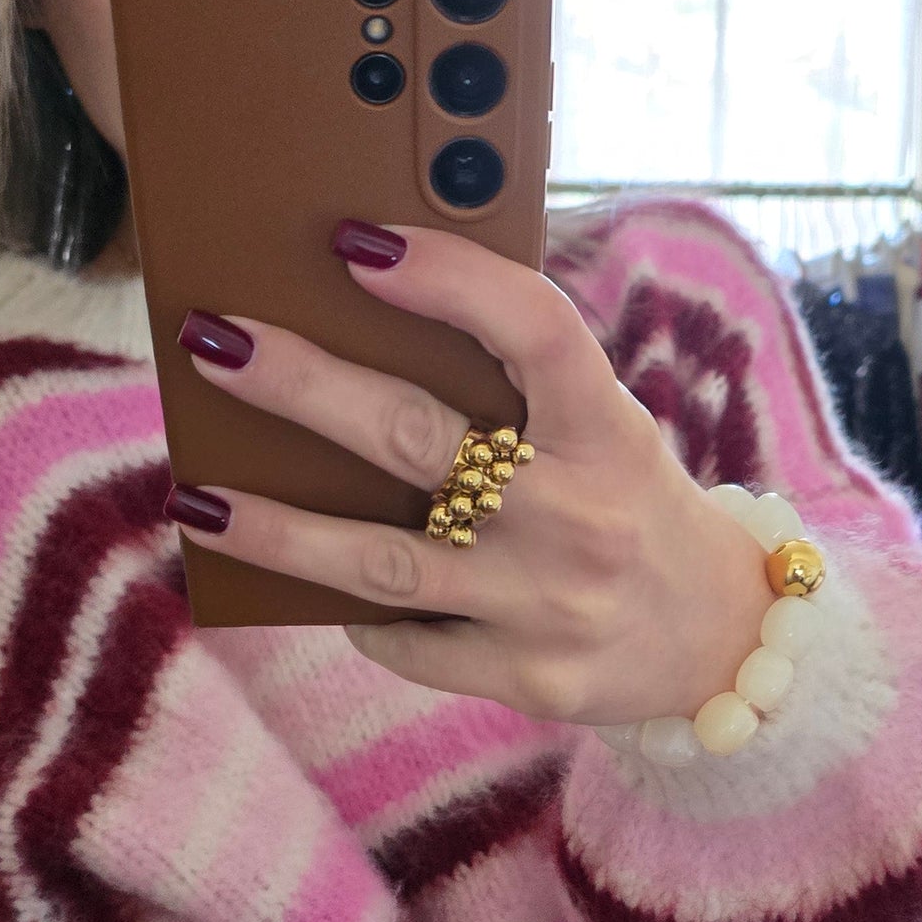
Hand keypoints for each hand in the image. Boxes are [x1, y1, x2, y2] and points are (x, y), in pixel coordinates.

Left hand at [165, 220, 772, 725]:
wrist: (723, 643)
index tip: (354, 242)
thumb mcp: (605, 431)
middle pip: (420, 440)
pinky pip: (407, 640)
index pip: (533, 330)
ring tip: (198, 499)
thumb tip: (366, 322)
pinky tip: (301, 582)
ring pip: (385, 562)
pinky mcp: (527, 679)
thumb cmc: (628, 506)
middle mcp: (582, 516)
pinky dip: (353, 610)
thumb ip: (519, 386)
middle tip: (218, 340)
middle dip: (306, 386)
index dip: (447, 279)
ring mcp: (551, 605)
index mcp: (609, 430)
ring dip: (280, 529)